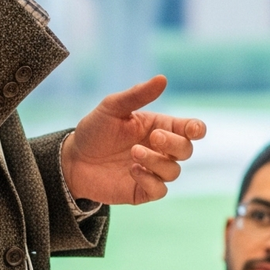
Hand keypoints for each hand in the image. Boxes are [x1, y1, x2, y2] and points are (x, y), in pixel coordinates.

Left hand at [61, 76, 205, 205]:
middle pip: (186, 150)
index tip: (192, 129)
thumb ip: (137, 95)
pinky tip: (132, 170)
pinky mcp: (142, 191)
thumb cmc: (95, 130)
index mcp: (160, 127)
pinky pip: (160, 190)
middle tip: (154, 137)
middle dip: (174, 143)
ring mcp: (153, 171)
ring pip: (173, 171)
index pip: (190, 129)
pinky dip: (150, 180)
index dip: (196, 129)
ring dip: (157, 161)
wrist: (72, 160)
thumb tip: (162, 79)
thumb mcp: (112, 107)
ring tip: (134, 153)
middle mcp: (161, 150)